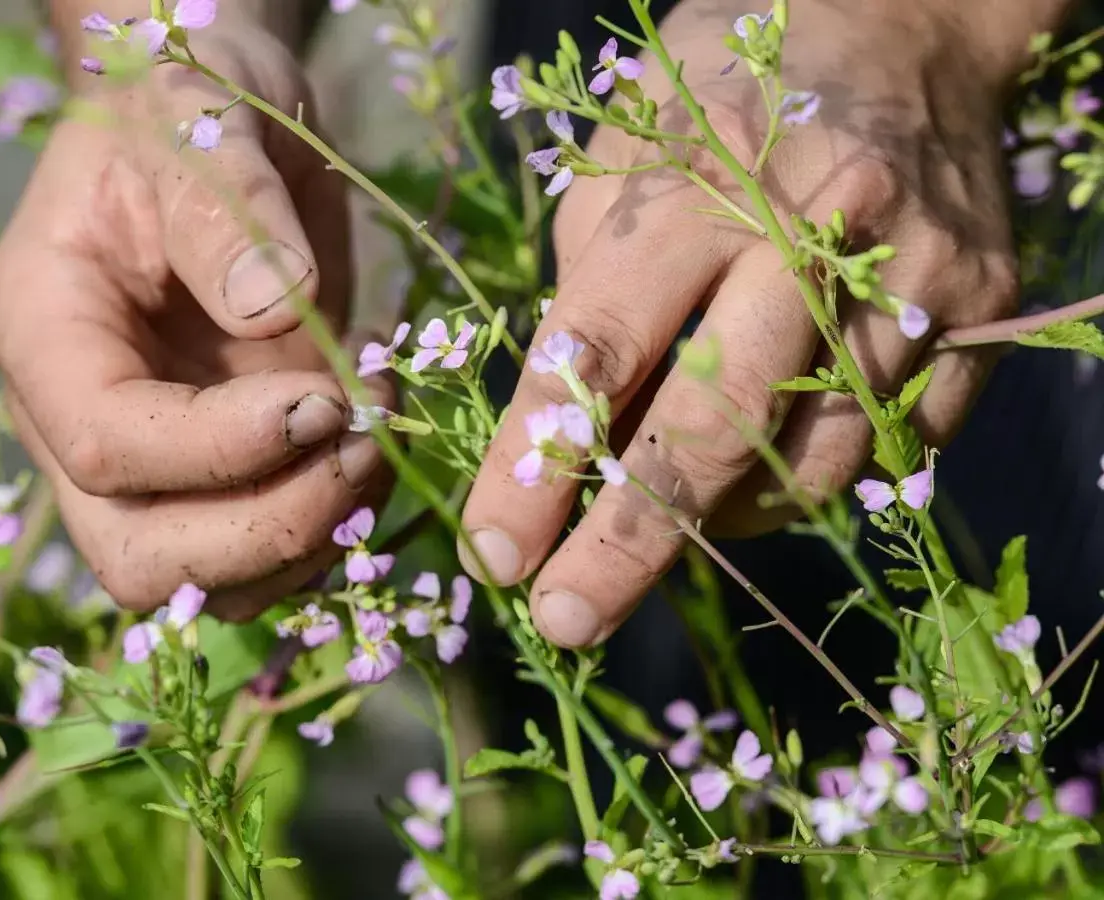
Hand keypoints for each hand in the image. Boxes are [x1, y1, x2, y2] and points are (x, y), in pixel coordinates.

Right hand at [0, 26, 391, 617]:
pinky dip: (338, 521)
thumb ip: (228, 210)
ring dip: (314, 536)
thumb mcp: (197, 120)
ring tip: (381, 428)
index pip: (108, 444)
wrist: (216, 128)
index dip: (220, 448)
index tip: (324, 398)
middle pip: (141, 556)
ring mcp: (154, 459)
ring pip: (211, 580)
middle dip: (270, 526)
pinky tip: (377, 434)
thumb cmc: (186, 106)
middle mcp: (81, 418)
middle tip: (366, 440)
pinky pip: (270, 553)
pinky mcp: (222, 473)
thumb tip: (278, 309)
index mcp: (43, 332)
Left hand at [459, 0, 1027, 645]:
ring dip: (724, 518)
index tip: (492, 553)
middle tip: (564, 622)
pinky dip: (810, 480)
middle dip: (628, 543)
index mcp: (699, 182)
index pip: (599, 351)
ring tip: (672, 515)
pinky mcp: (983, 312)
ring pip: (812, 460)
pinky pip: (892, 447)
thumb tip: (574, 441)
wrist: (906, 21)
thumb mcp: (624, 149)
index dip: (538, 465)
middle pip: (711, 429)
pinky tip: (764, 463)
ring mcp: (911, 276)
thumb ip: (593, 287)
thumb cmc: (729, 89)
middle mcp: (813, 231)